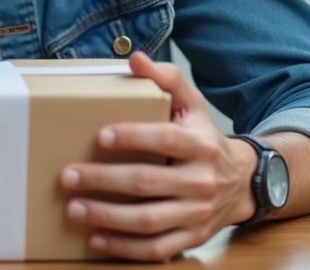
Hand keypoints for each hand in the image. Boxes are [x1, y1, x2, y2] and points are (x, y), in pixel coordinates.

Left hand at [59, 52, 252, 261]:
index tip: (100, 136)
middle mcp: (201, 181)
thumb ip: (167, 79)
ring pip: (149, 221)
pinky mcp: (191, 239)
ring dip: (107, 217)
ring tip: (74, 209)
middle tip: (68, 176)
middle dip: (104, 180)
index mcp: (201, 144)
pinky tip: (96, 240)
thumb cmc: (204, 139)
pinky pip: (156, 249)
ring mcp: (197, 214)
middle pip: (148, 182)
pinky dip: (124, 248)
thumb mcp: (193, 105)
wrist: (241, 183)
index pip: (166, 139)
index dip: (133, 137)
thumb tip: (135, 59)